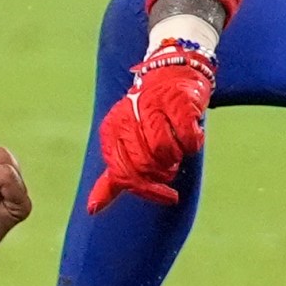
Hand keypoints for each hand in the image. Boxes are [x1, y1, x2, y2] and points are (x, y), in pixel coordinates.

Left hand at [88, 40, 215, 212]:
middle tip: (171, 164)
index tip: (168, 197)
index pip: (123, 174)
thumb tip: (92, 209)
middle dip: (164, 172)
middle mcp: (127, 117)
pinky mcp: (177, 101)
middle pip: (145, 165)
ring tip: (178, 147)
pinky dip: (193, 142)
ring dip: (177, 156)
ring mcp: (152, 107)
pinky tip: (191, 134)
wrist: (170, 76)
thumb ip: (113, 178)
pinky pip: (187, 137)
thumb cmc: (148, 118)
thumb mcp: (125, 146)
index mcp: (111, 131)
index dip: (148, 191)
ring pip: (164, 151)